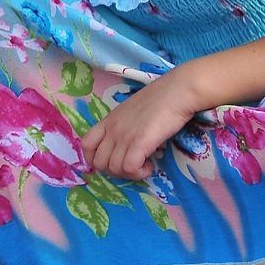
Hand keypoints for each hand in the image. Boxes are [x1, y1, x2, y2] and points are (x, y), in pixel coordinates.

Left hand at [80, 76, 195, 180]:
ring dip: (129, 173)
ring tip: (144, 164)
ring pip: (113, 169)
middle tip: (133, 165)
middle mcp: (112, 129)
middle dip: (115, 171)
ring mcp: (124, 136)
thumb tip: (126, 145)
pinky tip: (150, 165)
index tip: (114, 160)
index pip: (86, 145)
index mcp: (108, 120)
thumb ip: (124, 126)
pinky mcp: (139, 143)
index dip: (95, 159)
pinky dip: (139, 173)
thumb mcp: (132, 111)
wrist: (177, 91)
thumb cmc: (160, 99)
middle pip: (99, 163)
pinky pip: (129, 168)